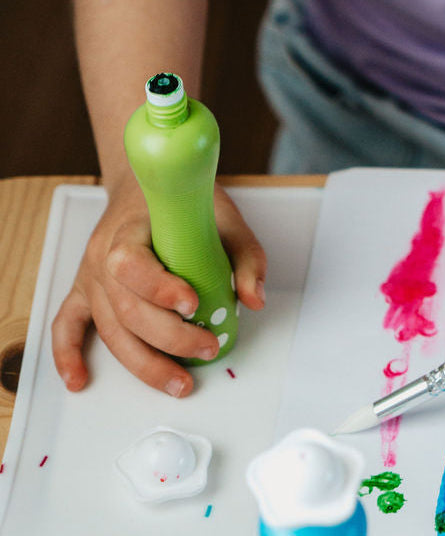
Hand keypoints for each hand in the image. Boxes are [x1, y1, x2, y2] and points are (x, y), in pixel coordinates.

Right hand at [51, 179, 265, 396]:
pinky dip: (68, 354)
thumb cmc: (183, 204)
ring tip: (179, 381)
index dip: (159, 289)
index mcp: (131, 230)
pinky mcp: (85, 290)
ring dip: (142, 362)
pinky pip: (66, 324)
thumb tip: (254, 299)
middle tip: (206, 349)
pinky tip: (79, 380)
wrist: (147, 186)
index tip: (192, 304)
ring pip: (107, 328)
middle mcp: (103, 256)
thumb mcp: (225, 218)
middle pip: (125, 308)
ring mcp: (90, 276)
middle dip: (168, 339)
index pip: (131, 264)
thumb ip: (245, 257)